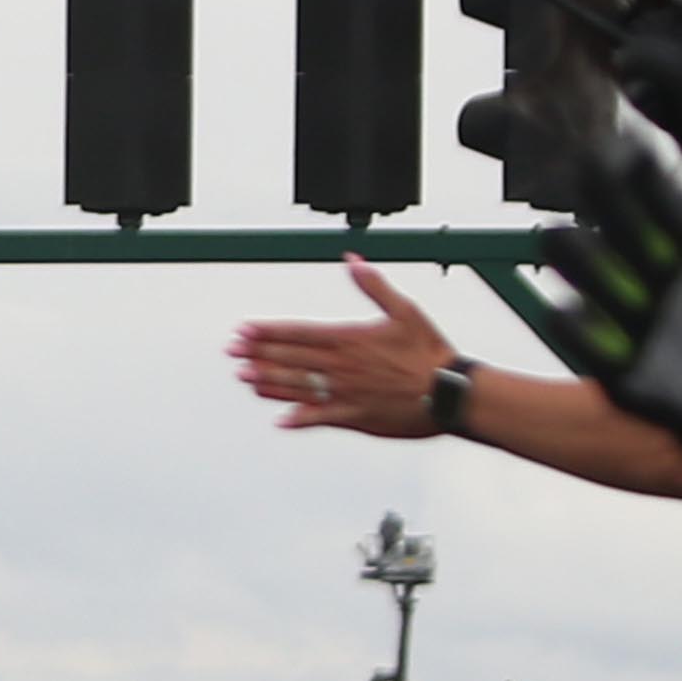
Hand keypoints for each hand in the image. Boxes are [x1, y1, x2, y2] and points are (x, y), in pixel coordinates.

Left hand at [233, 257, 459, 436]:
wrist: (449, 393)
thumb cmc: (429, 352)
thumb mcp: (404, 310)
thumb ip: (373, 285)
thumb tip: (352, 259)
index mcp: (349, 339)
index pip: (298, 332)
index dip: (268, 332)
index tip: (244, 330)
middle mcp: (341, 367)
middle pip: (291, 359)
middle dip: (258, 354)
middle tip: (232, 352)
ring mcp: (345, 394)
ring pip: (298, 387)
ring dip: (269, 382)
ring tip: (245, 378)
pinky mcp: (355, 417)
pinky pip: (320, 418)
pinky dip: (299, 419)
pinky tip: (280, 420)